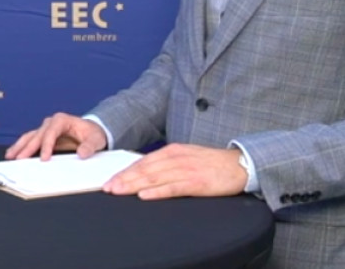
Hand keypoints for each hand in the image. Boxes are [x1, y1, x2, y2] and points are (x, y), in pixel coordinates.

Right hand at [5, 112, 107, 160]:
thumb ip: (90, 146)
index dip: (46, 145)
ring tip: (10, 156)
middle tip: (19, 159)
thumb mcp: (96, 139)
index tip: (44, 158)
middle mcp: (51, 123)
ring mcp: (46, 129)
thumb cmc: (93, 134)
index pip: (51, 132)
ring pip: (29, 137)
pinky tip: (14, 154)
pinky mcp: (44, 137)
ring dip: (20, 147)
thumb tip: (82, 153)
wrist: (92, 131)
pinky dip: (22, 147)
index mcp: (62, 120)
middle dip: (27, 147)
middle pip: (37, 135)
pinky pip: (30, 141)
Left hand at [103, 144, 245, 199]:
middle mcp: (175, 158)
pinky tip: (145, 195)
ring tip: (119, 191)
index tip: (110, 180)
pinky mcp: (197, 183)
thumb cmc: (210, 163)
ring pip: (154, 178)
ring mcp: (185, 170)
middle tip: (108, 188)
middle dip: (123, 179)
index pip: (142, 162)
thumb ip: (166, 163)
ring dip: (134, 185)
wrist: (239, 164)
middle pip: (144, 170)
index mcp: (171, 151)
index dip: (124, 172)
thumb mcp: (185, 157)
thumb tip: (144, 173)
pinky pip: (173, 188)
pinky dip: (157, 192)